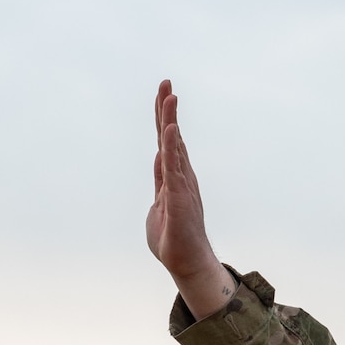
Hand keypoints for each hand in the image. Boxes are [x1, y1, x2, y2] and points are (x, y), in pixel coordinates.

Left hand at [146, 80, 234, 320]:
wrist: (185, 262)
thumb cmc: (172, 240)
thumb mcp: (158, 206)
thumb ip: (160, 183)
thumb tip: (158, 161)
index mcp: (174, 178)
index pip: (166, 142)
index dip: (163, 118)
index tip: (163, 94)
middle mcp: (180, 176)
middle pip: (171, 136)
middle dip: (166, 109)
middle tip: (165, 82)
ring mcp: (181, 183)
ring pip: (173, 145)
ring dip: (169, 119)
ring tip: (168, 94)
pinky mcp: (179, 195)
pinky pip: (173, 165)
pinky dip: (170, 145)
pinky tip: (169, 127)